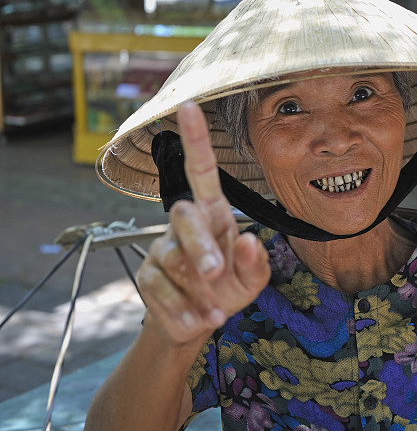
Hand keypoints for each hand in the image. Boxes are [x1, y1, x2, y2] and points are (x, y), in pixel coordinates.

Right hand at [137, 102, 270, 344]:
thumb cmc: (228, 290)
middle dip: (201, 246)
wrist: (195, 325)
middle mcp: (185, 225)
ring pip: (173, 260)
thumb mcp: (252, 281)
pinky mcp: (146, 274)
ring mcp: (162, 248)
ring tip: (215, 312)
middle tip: (218, 273)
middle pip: (184, 217)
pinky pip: (160, 289)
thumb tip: (250, 240)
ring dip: (198, 292)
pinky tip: (197, 319)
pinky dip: (182, 309)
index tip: (190, 106)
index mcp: (214, 216)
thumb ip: (256, 264)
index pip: (202, 172)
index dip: (196, 140)